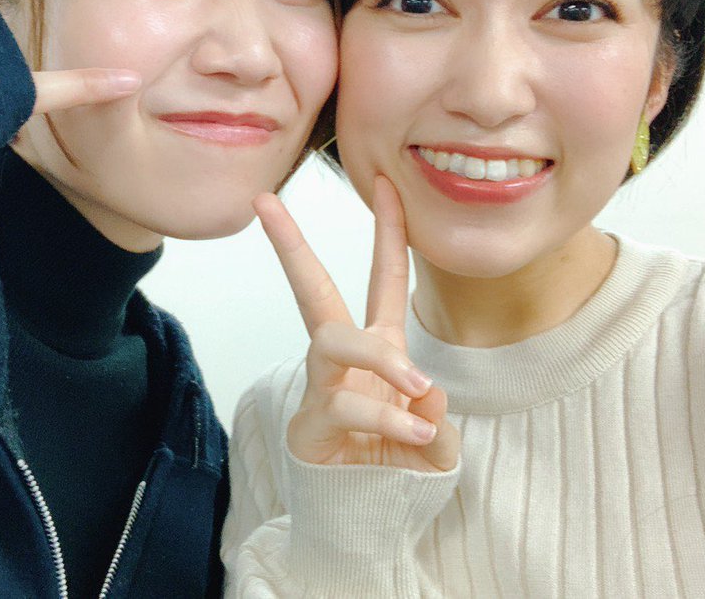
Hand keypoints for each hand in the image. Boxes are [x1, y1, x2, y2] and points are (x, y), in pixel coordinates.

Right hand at [254, 176, 458, 472]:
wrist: (365, 522)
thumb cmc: (398, 468)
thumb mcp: (436, 439)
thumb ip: (438, 413)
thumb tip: (422, 391)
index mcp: (379, 346)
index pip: (385, 277)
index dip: (389, 230)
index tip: (386, 181)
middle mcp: (344, 358)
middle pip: (313, 289)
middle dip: (292, 245)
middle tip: (266, 205)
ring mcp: (322, 388)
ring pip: (332, 341)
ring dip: (379, 356)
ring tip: (415, 385)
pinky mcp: (308, 425)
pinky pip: (346, 407)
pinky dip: (388, 418)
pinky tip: (415, 433)